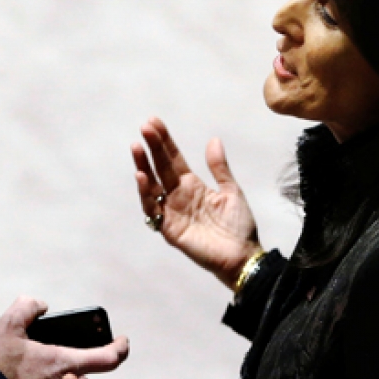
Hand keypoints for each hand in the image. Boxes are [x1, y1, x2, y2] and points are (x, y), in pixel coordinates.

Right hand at [134, 117, 262, 288]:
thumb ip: (219, 167)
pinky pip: (152, 209)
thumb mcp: (231, 191)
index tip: (154, 123)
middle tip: (144, 127)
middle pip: (160, 168)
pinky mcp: (168, 228)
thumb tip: (213, 139)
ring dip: (143, 166)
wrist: (242, 255)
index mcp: (192, 185)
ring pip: (151, 186)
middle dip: (152, 148)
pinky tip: (142, 176)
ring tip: (136, 148)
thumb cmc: (239, 226)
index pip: (173, 159)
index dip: (164, 142)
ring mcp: (171, 212)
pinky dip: (145, 194)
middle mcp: (178, 196)